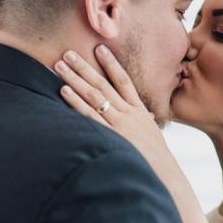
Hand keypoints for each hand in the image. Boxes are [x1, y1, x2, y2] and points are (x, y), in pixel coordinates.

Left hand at [54, 45, 173, 173]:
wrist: (164, 174)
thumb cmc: (155, 157)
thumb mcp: (152, 134)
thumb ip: (145, 122)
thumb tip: (147, 117)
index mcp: (139, 110)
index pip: (123, 80)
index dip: (111, 63)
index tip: (99, 48)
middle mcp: (128, 113)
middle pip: (103, 84)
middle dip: (84, 66)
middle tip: (67, 53)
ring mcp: (119, 123)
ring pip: (93, 95)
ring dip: (74, 79)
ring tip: (59, 66)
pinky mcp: (110, 136)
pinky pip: (89, 115)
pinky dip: (76, 102)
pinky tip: (64, 91)